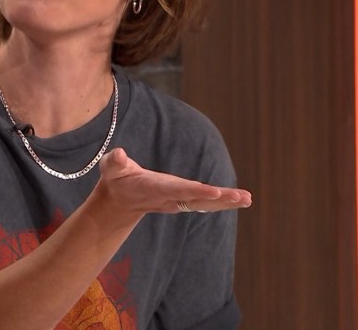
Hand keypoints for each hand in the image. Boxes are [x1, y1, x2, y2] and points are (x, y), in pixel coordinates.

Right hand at [94, 148, 252, 215]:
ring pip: (205, 203)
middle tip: (242, 197)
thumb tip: (119, 154)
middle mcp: (169, 197)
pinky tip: (241, 199)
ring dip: (227, 201)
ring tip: (248, 198)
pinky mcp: (182, 200)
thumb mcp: (110, 168)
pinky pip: (206, 202)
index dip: (196, 191)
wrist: (119, 202)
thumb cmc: (115, 180)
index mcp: (155, 189)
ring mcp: (177, 201)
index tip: (215, 191)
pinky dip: (223, 201)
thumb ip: (114, 161)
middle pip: (198, 200)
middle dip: (220, 199)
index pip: (178, 190)